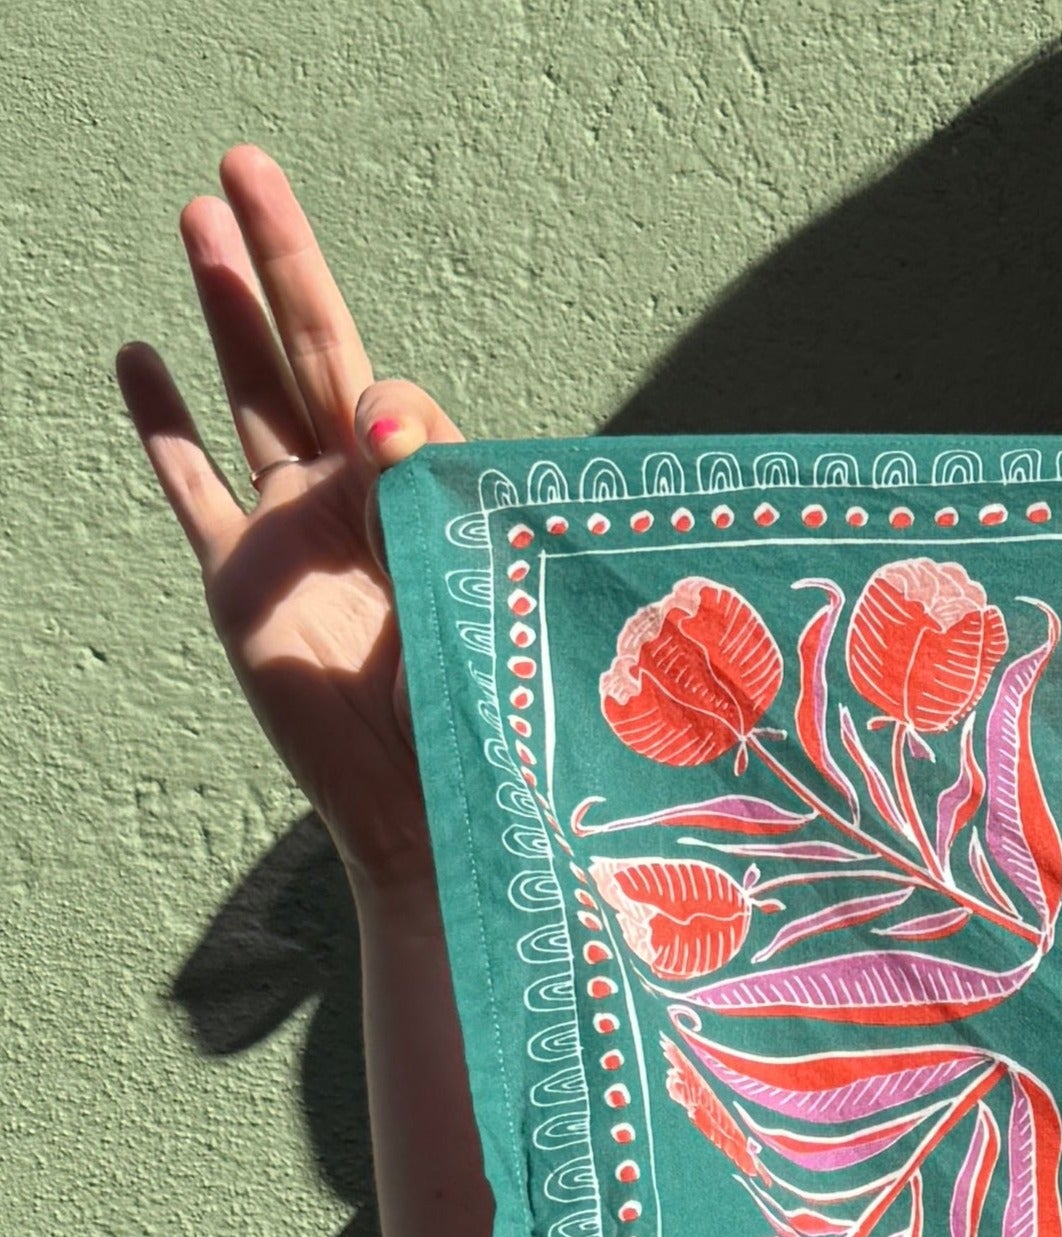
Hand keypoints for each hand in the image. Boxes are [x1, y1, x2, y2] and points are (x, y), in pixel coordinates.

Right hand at [116, 146, 462, 898]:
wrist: (439, 810)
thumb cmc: (486, 709)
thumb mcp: (472, 585)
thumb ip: (433, 488)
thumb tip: (377, 394)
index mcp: (427, 496)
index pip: (383, 387)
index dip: (367, 375)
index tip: (371, 403)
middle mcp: (360, 501)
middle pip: (306, 352)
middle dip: (276, 261)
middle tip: (245, 164)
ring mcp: (294, 535)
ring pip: (247, 394)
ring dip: (222, 311)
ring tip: (197, 217)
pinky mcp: (240, 583)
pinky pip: (191, 486)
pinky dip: (162, 427)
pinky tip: (139, 361)